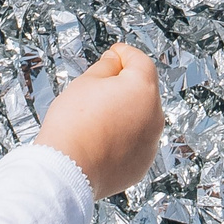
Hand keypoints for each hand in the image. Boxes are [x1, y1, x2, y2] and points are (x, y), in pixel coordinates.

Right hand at [37, 44, 163, 198]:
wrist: (68, 170)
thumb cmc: (73, 124)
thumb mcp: (85, 82)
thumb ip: (106, 66)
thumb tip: (114, 62)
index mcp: (143, 90)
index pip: (140, 61)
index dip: (124, 54)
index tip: (114, 53)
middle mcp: (155, 116)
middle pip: (143, 90)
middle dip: (125, 84)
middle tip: (100, 85)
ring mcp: (151, 143)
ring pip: (141, 118)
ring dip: (126, 113)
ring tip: (97, 117)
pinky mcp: (142, 165)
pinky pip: (136, 143)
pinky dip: (124, 138)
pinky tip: (102, 140)